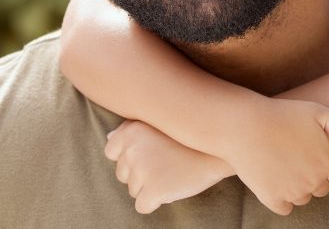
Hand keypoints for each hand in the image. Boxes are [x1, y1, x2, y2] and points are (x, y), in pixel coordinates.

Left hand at [104, 120, 231, 213]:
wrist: (219, 148)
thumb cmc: (190, 135)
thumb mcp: (159, 121)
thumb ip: (131, 128)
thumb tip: (109, 137)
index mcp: (131, 130)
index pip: (111, 151)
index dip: (130, 155)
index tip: (150, 152)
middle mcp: (133, 149)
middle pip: (123, 174)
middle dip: (141, 173)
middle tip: (166, 163)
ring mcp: (142, 171)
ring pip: (133, 190)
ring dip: (150, 186)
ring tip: (172, 173)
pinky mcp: (154, 191)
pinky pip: (142, 206)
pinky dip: (155, 202)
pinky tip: (171, 188)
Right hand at [219, 98, 328, 215]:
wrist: (244, 126)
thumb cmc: (283, 114)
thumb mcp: (318, 111)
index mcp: (328, 163)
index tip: (322, 159)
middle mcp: (314, 182)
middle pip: (322, 189)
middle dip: (314, 176)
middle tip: (297, 155)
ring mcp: (293, 192)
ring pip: (303, 198)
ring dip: (298, 186)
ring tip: (283, 161)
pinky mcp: (273, 199)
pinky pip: (285, 207)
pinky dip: (281, 196)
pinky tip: (274, 176)